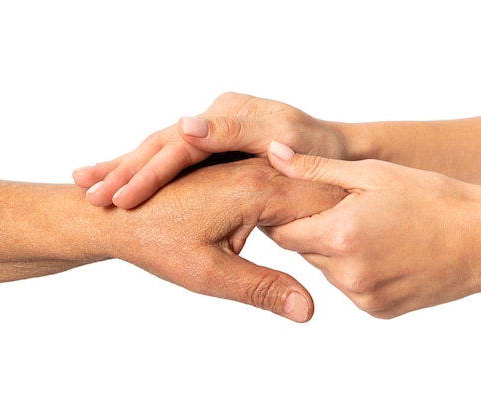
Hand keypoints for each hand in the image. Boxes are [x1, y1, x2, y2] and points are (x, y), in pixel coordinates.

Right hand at [73, 92, 347, 208]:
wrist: (332, 144)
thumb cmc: (316, 150)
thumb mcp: (285, 138)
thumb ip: (237, 134)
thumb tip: (187, 128)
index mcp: (231, 115)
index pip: (179, 145)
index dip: (148, 171)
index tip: (118, 194)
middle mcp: (216, 118)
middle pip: (160, 145)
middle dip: (124, 169)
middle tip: (88, 194)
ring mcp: (211, 131)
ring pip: (158, 149)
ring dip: (123, 167)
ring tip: (85, 183)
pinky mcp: (210, 145)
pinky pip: (168, 156)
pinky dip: (140, 167)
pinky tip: (110, 177)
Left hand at [105, 157, 346, 321]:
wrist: (114, 216)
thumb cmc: (156, 242)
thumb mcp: (210, 274)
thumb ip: (263, 288)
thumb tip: (308, 310)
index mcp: (256, 189)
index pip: (321, 201)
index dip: (343, 223)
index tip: (365, 241)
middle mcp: (253, 171)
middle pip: (311, 189)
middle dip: (333, 213)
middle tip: (357, 236)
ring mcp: (243, 168)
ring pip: (293, 185)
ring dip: (312, 206)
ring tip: (330, 232)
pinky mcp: (233, 174)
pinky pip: (273, 185)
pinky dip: (288, 203)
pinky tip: (293, 224)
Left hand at [263, 142, 480, 318]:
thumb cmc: (431, 197)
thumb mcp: (371, 173)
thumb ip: (315, 168)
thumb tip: (273, 153)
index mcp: (339, 237)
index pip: (282, 233)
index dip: (285, 216)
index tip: (295, 202)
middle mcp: (346, 274)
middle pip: (304, 251)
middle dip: (315, 230)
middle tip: (344, 209)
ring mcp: (364, 297)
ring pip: (328, 270)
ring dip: (336, 251)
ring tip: (372, 228)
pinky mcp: (379, 311)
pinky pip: (352, 288)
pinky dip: (358, 270)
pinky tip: (385, 251)